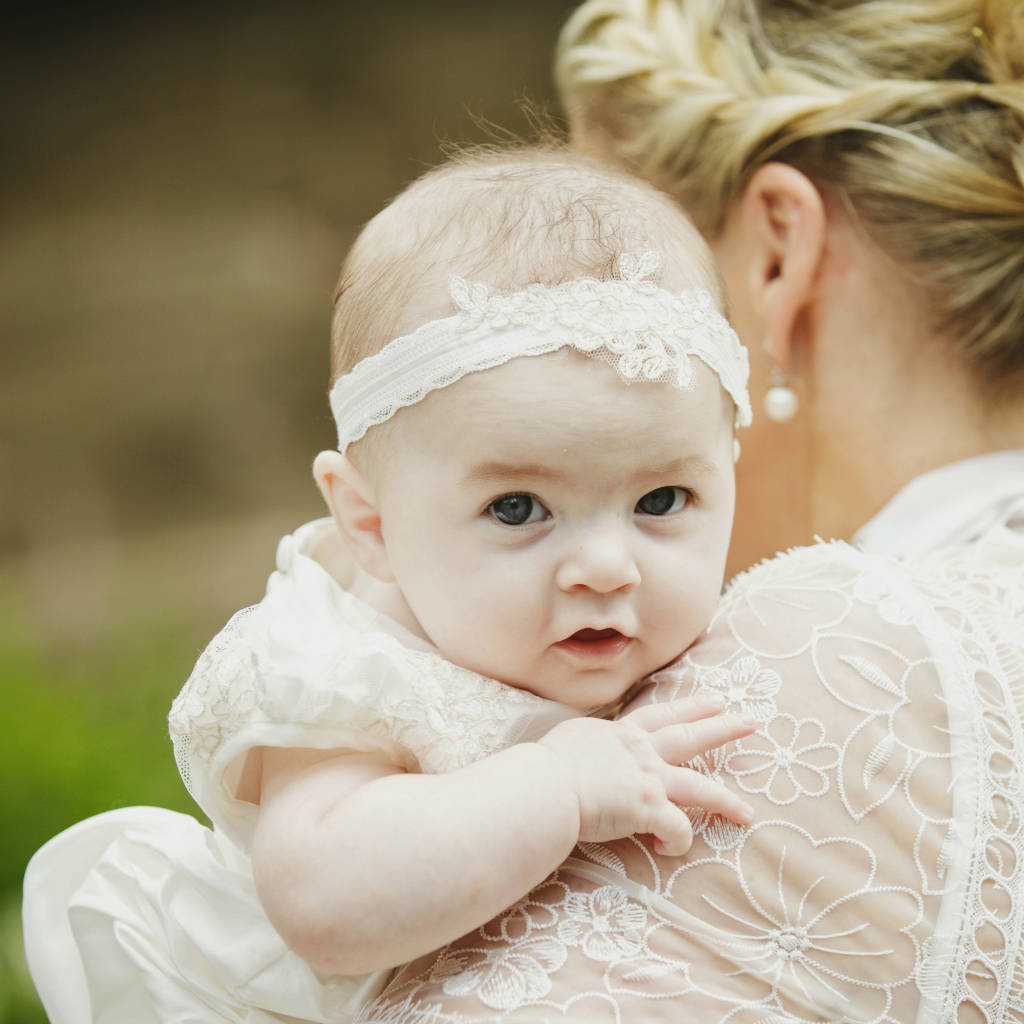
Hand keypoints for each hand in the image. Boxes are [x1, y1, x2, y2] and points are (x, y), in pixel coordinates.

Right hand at [538, 694, 755, 855]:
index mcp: (619, 734)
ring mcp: (648, 778)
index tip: (713, 701)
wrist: (545, 785)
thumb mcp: (568, 743)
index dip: (689, 708)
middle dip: (721, 729)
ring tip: (746, 811)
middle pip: (689, 737)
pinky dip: (676, 842)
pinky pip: (677, 829)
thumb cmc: (542, 769)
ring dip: (726, 800)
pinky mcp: (650, 808)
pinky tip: (667, 849)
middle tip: (750, 721)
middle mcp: (639, 751)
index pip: (660, 716)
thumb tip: (577, 755)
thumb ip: (584, 747)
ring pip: (699, 787)